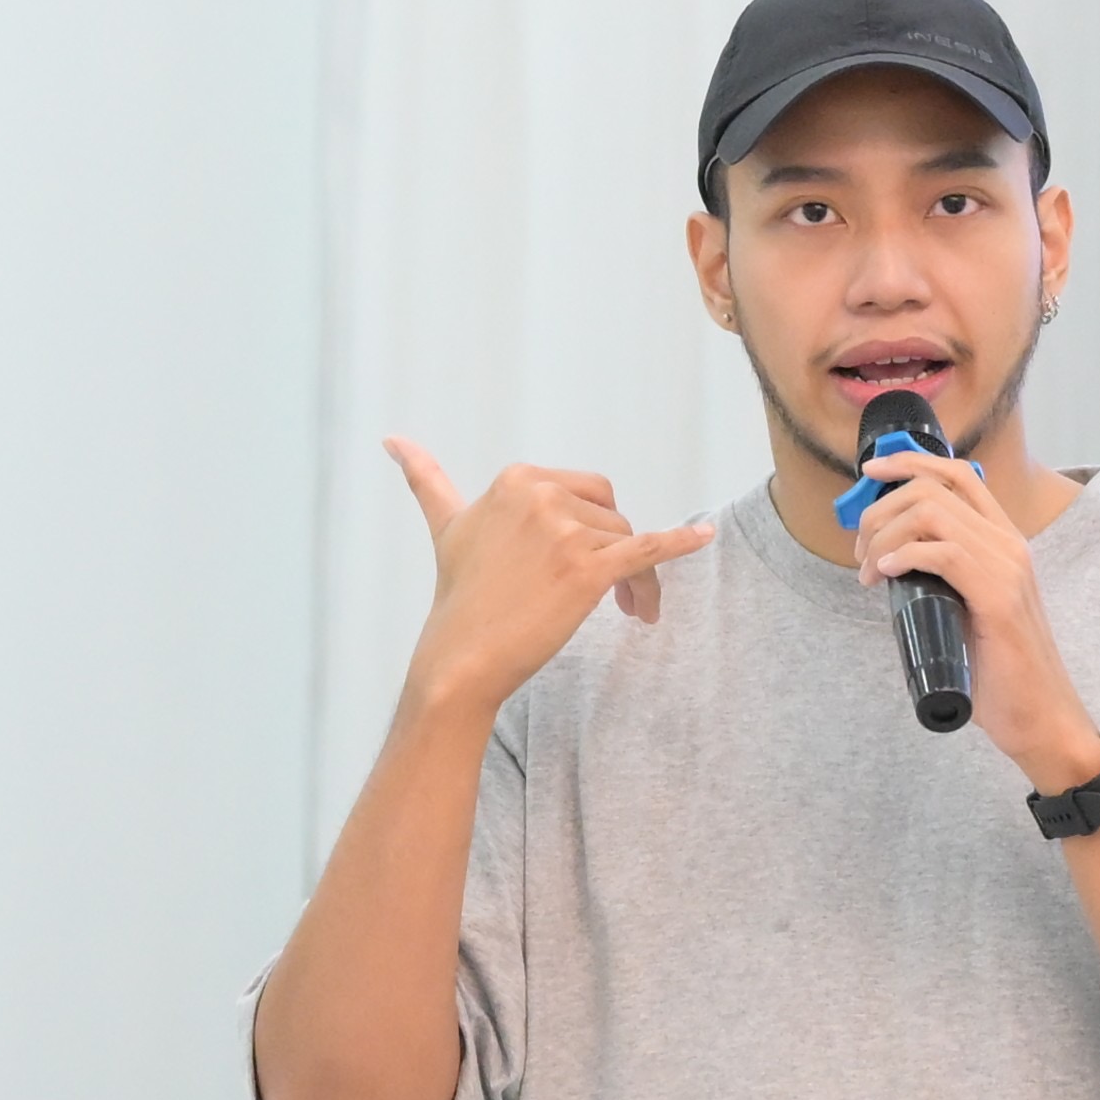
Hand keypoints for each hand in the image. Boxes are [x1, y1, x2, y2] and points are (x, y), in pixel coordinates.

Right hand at [388, 440, 711, 719]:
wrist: (460, 660)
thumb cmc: (459, 598)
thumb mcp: (447, 527)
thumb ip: (426, 479)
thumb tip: (393, 439)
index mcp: (517, 479)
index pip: (584, 493)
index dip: (593, 530)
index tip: (582, 569)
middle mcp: (540, 495)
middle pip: (611, 514)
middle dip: (617, 551)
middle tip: (618, 598)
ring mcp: (564, 531)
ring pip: (627, 542)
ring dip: (636, 579)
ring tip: (626, 613)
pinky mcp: (587, 569)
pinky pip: (646, 549)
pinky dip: (680, 543)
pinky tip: (706, 536)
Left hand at [854, 447, 1099, 792]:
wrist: (1039, 715)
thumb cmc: (1000, 671)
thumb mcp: (966, 608)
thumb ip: (941, 578)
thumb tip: (889, 566)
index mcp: (1003, 540)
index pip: (958, 474)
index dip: (910, 462)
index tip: (870, 471)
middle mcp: (1009, 543)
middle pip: (933, 489)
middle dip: (880, 510)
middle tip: (860, 552)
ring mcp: (1007, 567)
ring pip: (930, 514)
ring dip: (884, 535)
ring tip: (869, 572)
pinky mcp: (998, 596)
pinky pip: (940, 553)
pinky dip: (902, 556)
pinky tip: (885, 575)